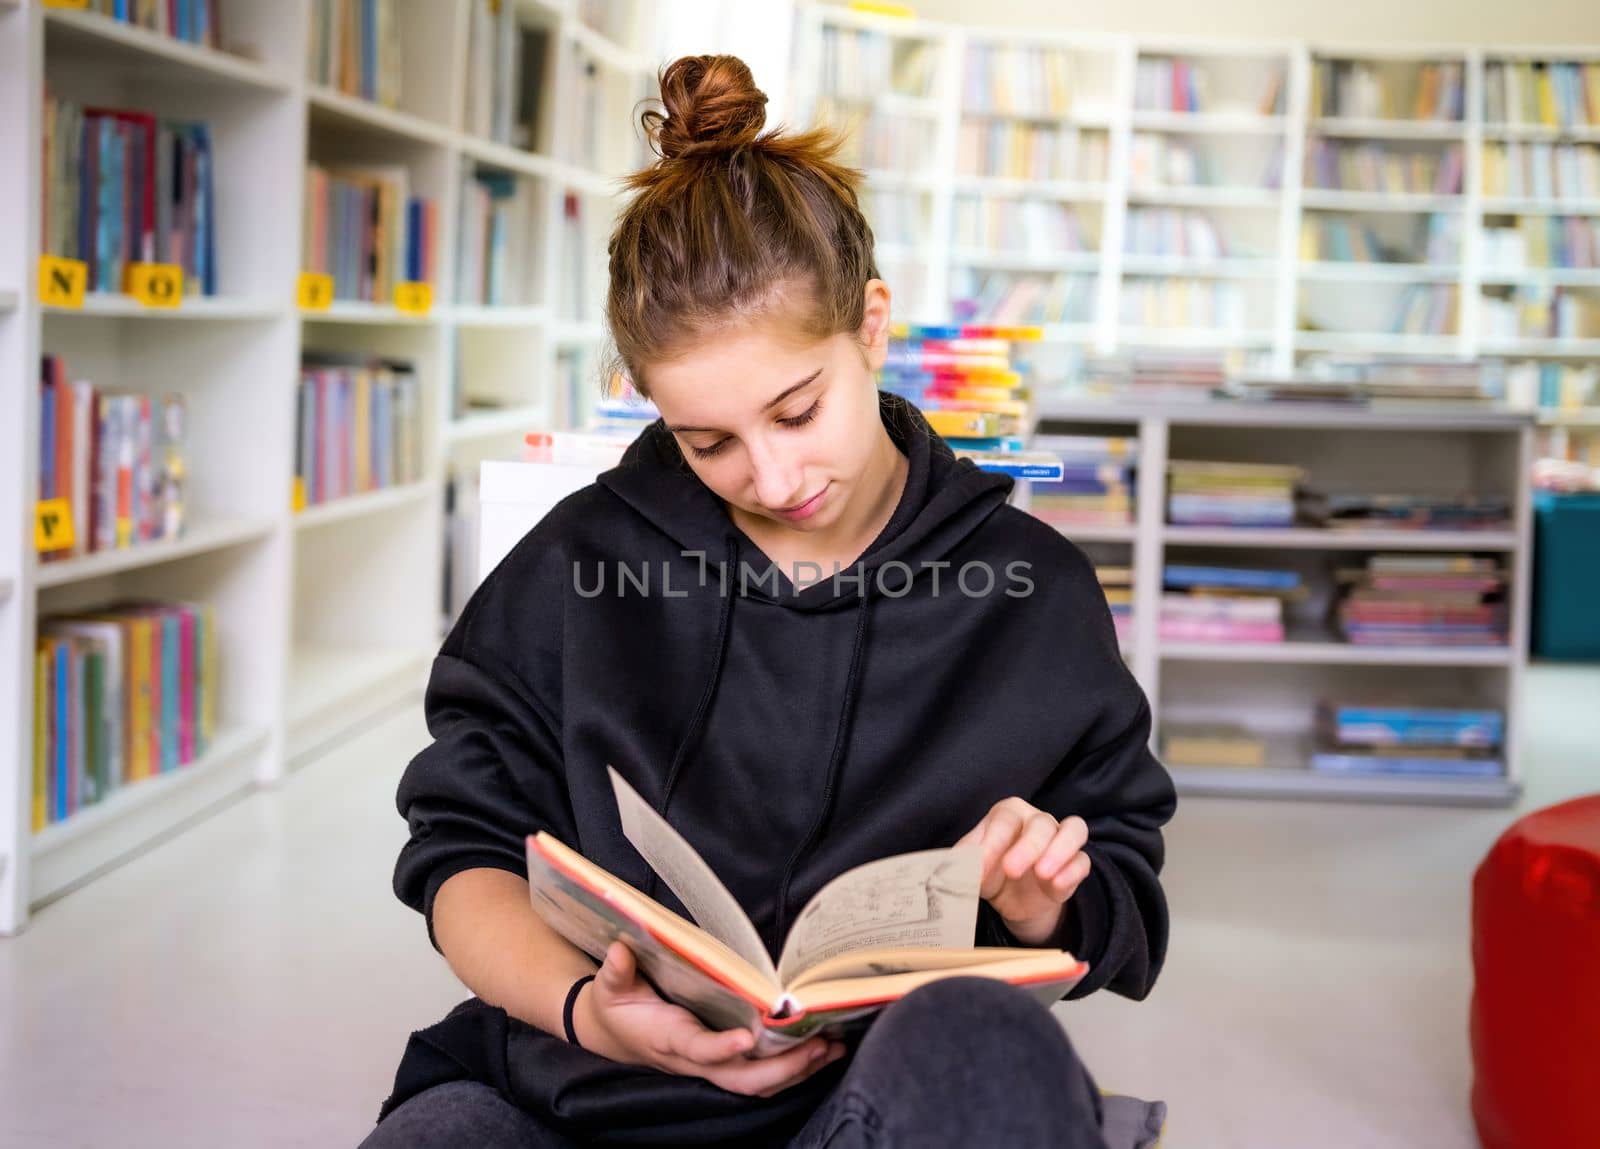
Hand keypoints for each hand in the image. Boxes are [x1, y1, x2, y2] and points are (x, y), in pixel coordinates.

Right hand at [573, 942, 846, 1095]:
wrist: (617, 1033)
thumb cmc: (620, 1007)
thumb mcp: (611, 989)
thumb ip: (617, 972)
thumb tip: (621, 950)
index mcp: (670, 1039)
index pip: (698, 1050)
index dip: (721, 1049)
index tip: (746, 1039)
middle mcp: (696, 1059)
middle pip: (742, 1079)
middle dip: (782, 1068)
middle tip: (817, 1045)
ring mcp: (714, 1065)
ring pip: (758, 1083)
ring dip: (798, 1070)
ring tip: (833, 1048)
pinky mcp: (726, 1063)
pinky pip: (764, 1076)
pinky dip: (796, 1067)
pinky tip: (824, 1050)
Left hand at [956, 798, 1090, 945]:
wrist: (1011, 899)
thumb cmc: (989, 871)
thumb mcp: (970, 867)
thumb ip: (961, 863)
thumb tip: (948, 869)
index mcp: (1008, 814)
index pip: (1004, 820)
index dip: (992, 843)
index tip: (979, 871)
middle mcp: (1037, 821)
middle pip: (1041, 823)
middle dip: (1027, 847)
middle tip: (1011, 870)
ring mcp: (1061, 841)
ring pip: (1073, 831)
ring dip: (1060, 850)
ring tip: (1042, 874)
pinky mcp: (1076, 865)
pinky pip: (1083, 861)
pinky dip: (1072, 871)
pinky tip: (1056, 885)